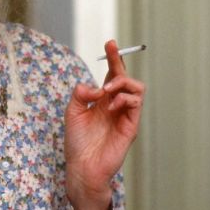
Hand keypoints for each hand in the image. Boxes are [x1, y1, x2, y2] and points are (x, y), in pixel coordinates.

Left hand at [64, 40, 145, 207]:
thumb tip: (94, 86)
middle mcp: (116, 105)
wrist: (82, 167)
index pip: (112, 74)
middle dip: (119, 64)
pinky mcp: (130, 127)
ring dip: (123, 83)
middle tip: (108, 67)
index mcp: (103, 100)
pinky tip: (112, 105)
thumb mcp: (72, 112)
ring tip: (108, 91)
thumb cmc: (77, 142)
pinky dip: (125, 99)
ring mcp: (125, 115)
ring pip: (137, 88)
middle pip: (126, 77)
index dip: (113, 58)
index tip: (109, 43)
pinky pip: (136, 105)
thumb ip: (80, 94)